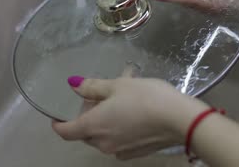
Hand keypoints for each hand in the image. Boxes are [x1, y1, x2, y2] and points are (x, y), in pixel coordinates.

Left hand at [52, 75, 207, 159]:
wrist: (179, 120)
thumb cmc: (145, 97)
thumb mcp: (117, 85)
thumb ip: (92, 87)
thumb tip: (73, 85)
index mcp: (93, 126)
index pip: (65, 131)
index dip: (58, 123)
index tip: (58, 114)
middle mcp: (103, 143)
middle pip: (86, 132)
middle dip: (88, 116)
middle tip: (101, 96)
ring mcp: (120, 150)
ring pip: (105, 135)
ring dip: (107, 119)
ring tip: (124, 98)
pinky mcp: (137, 153)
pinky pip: (121, 139)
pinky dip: (121, 127)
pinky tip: (136, 112)